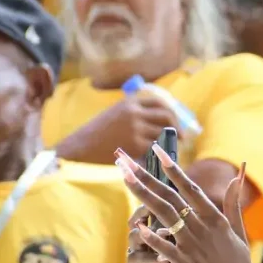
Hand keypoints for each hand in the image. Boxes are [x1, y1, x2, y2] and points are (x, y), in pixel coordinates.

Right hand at [57, 94, 179, 163]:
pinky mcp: (136, 144)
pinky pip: (156, 148)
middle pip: (166, 116)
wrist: (80, 148)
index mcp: (129, 102)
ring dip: (169, 143)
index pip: (159, 102)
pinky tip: (160, 160)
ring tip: (170, 151)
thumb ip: (133, 114)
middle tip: (182, 139)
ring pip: (163, 133)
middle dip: (177, 127)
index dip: (171, 112)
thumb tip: (157, 122)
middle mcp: (134, 112)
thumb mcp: (113, 115)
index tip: (176, 122)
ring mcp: (136, 128)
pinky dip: (160, 154)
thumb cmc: (95, 136)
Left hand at [116, 147, 262, 262]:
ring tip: (125, 178)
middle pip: (170, 197)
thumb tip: (237, 176)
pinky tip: (137, 225)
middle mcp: (203, 228)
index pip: (190, 188)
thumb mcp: (239, 234)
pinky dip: (152, 236)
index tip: (157, 151)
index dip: (172, 169)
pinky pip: (165, 247)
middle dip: (146, 176)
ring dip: (142, 195)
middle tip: (126, 161)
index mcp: (216, 220)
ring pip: (163, 215)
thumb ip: (233, 205)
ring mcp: (194, 246)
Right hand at [119, 204, 200, 262]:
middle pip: (136, 235)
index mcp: (156, 250)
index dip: (156, 209)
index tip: (168, 196)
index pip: (153, 223)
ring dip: (151, 260)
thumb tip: (214, 217)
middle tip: (154, 218)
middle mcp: (141, 261)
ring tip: (166, 261)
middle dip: (143, 224)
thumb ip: (201, 243)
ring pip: (134, 260)